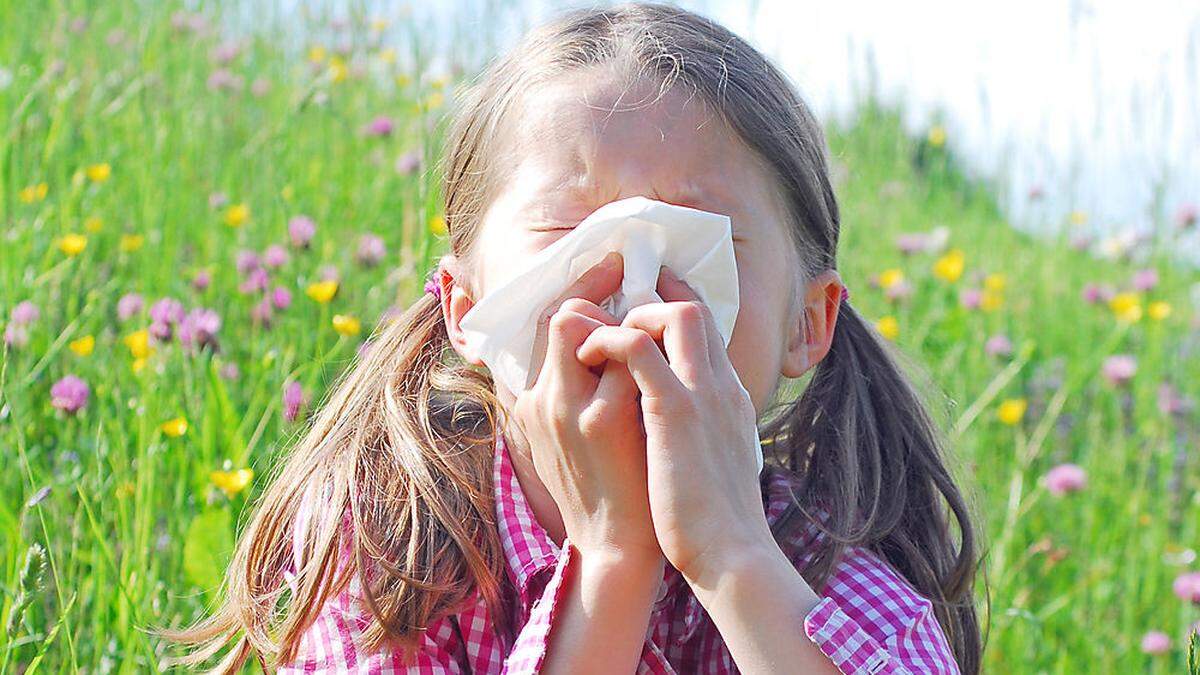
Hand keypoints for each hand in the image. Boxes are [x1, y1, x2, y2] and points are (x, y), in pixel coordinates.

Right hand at [512, 251, 662, 564]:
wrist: (616, 548)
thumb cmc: (602, 492)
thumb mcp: (565, 440)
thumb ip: (573, 391)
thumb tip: (597, 343)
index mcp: (533, 402)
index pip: (547, 323)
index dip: (580, 289)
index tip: (613, 267)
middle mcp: (544, 399)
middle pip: (564, 315)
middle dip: (601, 291)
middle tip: (637, 276)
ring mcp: (573, 407)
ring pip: (593, 329)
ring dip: (630, 323)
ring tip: (656, 323)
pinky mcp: (605, 419)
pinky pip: (629, 358)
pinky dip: (650, 351)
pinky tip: (671, 359)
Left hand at [574, 266, 772, 582]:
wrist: (733, 555)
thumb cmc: (717, 522)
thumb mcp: (715, 460)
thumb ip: (699, 431)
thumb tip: (676, 425)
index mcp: (730, 397)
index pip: (707, 330)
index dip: (674, 308)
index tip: (645, 301)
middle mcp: (721, 385)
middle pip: (694, 310)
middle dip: (651, 299)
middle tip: (611, 307)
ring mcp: (702, 393)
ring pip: (673, 316)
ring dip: (631, 316)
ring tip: (597, 340)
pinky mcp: (676, 410)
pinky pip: (638, 348)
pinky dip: (611, 340)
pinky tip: (589, 357)